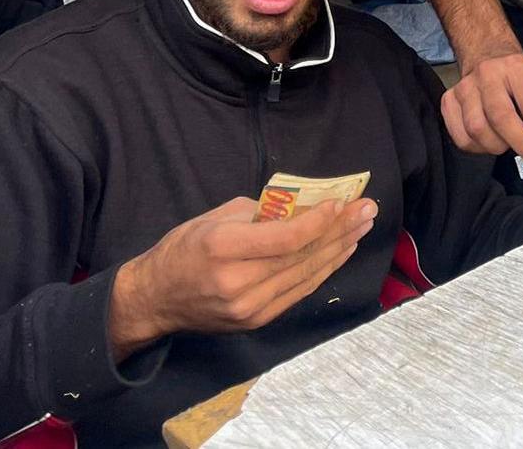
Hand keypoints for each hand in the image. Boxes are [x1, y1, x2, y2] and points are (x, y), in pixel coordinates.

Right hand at [108, 196, 376, 360]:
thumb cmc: (182, 249)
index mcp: (223, 249)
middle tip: (367, 210)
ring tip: (362, 227)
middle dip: (340, 230)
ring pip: (307, 275)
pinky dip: (323, 270)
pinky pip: (299, 291)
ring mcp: (250, 307)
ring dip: (340, 249)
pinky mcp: (258, 321)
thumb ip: (260, 213)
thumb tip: (304, 205)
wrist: (155, 300)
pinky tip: (341, 252)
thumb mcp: (214, 218)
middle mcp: (238, 282)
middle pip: (303, 256)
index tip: (342, 203)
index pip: (287, 238)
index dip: (320, 221)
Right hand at [441, 49, 522, 168]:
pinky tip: (491, 141)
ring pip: (477, 130)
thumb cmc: (517, 78)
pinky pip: (462, 138)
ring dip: (499, 146)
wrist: (487, 56)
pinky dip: (480, 148)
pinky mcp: (449, 101)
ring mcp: (464, 88)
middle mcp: (487, 75)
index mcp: (516, 68)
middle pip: (501, 118)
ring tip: (510, 143)